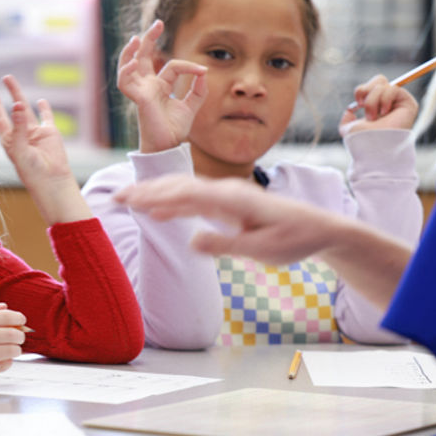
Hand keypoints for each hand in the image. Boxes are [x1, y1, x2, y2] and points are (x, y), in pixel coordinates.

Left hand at [0, 74, 71, 186]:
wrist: (51, 180)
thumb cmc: (31, 170)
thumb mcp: (20, 148)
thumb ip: (19, 127)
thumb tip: (17, 104)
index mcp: (9, 140)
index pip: (0, 118)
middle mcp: (21, 134)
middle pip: (13, 110)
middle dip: (9, 94)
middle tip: (5, 78)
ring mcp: (35, 133)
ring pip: (27, 110)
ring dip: (21, 97)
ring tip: (15, 84)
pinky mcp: (50, 133)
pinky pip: (46, 117)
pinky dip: (44, 109)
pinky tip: (41, 101)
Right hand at [0, 302, 26, 384]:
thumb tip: (6, 307)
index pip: (4, 317)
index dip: (18, 317)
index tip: (22, 320)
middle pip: (10, 335)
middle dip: (20, 335)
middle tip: (20, 335)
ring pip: (9, 351)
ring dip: (16, 349)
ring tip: (14, 347)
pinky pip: (0, 366)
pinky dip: (7, 362)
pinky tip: (3, 358)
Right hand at [114, 173, 411, 309]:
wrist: (318, 228)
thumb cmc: (293, 240)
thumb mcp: (263, 250)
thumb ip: (227, 244)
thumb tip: (191, 240)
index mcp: (232, 199)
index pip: (185, 194)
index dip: (155, 197)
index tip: (129, 202)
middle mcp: (226, 190)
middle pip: (179, 186)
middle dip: (146, 190)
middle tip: (117, 197)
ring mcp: (226, 194)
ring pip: (184, 189)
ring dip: (156, 192)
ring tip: (129, 199)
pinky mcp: (228, 201)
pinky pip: (194, 198)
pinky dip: (173, 201)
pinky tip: (158, 211)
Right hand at [117, 19, 207, 152]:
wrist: (169, 146)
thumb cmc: (175, 129)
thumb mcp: (192, 105)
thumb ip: (198, 88)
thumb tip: (203, 70)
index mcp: (159, 86)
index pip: (171, 66)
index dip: (188, 66)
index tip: (202, 71)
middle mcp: (147, 86)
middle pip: (143, 57)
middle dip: (148, 39)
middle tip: (159, 23)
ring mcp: (140, 91)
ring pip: (127, 66)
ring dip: (129, 52)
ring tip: (136, 38)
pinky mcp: (138, 99)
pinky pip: (125, 82)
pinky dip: (126, 71)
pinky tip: (133, 62)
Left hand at [339, 75, 417, 135]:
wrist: (373, 145)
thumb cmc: (361, 139)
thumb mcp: (348, 129)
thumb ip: (347, 120)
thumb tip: (350, 111)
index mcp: (376, 108)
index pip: (370, 86)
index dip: (361, 90)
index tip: (358, 104)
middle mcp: (388, 104)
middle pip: (379, 79)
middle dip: (367, 91)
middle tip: (364, 105)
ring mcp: (399, 103)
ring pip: (383, 85)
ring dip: (373, 101)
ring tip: (374, 116)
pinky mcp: (408, 103)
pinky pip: (393, 89)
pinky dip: (384, 99)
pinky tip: (385, 112)